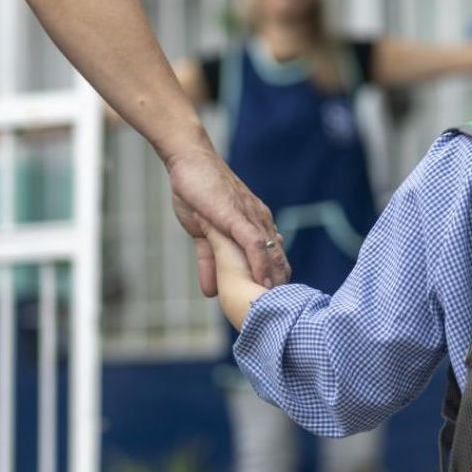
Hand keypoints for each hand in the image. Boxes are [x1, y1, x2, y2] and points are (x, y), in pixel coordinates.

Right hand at [165, 145, 290, 296]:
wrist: (188, 161)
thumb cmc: (196, 190)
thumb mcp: (203, 233)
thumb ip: (209, 261)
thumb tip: (211, 291)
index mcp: (254, 223)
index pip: (273, 256)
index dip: (277, 279)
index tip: (280, 302)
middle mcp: (259, 221)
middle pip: (278, 258)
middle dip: (281, 285)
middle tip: (283, 310)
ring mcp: (250, 218)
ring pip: (271, 253)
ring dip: (276, 280)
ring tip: (278, 305)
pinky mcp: (237, 216)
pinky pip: (255, 243)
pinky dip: (261, 264)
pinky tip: (262, 283)